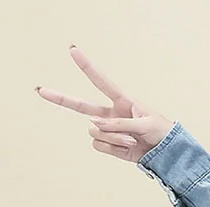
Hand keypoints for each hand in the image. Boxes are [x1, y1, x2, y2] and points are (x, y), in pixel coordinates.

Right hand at [35, 44, 175, 162]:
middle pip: (81, 105)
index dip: (87, 66)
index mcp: (122, 101)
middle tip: (41, 91)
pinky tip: (128, 146)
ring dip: (114, 137)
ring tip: (133, 138)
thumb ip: (121, 123)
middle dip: (61, 98)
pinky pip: (100, 145)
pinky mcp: (110, 145)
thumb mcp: (146, 123)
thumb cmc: (161, 132)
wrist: (168, 153)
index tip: (73, 50)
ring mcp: (109, 130)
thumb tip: (94, 124)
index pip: (102, 81)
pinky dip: (113, 147)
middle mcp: (111, 114)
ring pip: (96, 131)